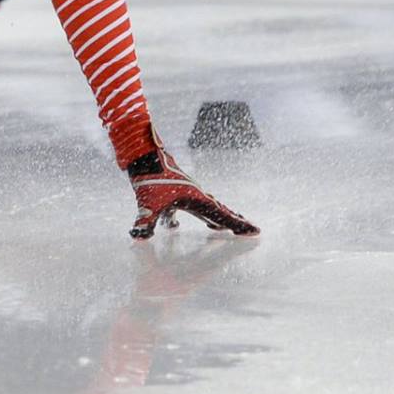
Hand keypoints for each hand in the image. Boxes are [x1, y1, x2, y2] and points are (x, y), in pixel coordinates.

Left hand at [126, 139, 258, 238]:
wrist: (142, 156)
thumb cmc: (148, 178)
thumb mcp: (148, 203)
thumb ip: (145, 222)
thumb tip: (138, 237)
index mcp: (196, 199)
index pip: (222, 215)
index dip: (239, 224)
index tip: (256, 230)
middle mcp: (194, 196)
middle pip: (219, 211)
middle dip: (234, 221)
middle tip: (250, 229)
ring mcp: (184, 193)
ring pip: (204, 208)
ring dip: (214, 218)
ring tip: (222, 228)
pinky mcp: (171, 192)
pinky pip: (182, 208)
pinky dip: (182, 217)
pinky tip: (174, 227)